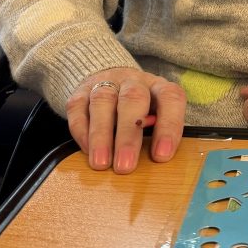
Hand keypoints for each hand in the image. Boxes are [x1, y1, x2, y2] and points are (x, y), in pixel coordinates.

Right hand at [66, 67, 186, 173]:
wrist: (112, 82)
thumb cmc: (141, 110)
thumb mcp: (157, 117)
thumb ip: (157, 135)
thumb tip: (156, 164)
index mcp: (158, 87)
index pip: (170, 97)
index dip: (168, 125)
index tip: (161, 156)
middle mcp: (133, 81)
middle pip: (133, 98)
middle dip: (128, 135)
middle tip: (125, 166)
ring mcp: (106, 83)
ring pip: (103, 101)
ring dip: (101, 134)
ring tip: (102, 163)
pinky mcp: (81, 91)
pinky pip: (78, 106)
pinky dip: (82, 130)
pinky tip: (86, 150)